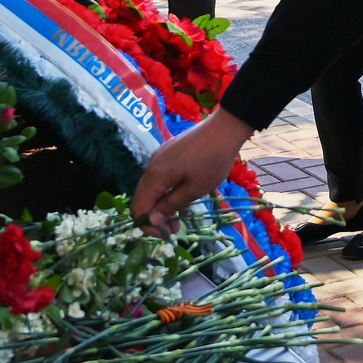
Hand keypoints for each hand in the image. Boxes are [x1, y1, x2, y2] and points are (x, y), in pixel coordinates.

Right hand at [133, 109, 255, 233]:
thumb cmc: (212, 162)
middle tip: (177, 226)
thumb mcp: (194, 189)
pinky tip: (185, 193)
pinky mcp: (169, 152)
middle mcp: (152, 165)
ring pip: (153, 187)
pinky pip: (161, 176)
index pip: (138, 208)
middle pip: (143, 198)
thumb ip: (170, 205)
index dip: (148, 225)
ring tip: (183, 212)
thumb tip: (151, 220)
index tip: (167, 233)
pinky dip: (167, 190)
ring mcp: (160, 157)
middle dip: (156, 216)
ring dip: (163, 203)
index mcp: (154, 176)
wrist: (225, 128)